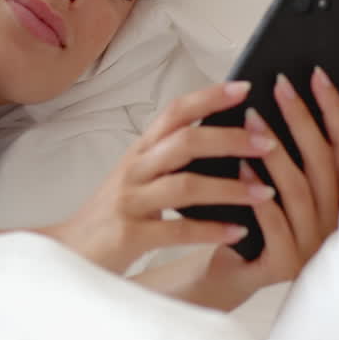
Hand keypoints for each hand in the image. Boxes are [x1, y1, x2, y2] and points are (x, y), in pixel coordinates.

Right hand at [43, 80, 279, 275]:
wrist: (70, 251)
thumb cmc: (113, 215)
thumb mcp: (139, 179)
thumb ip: (173, 160)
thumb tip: (228, 141)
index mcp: (140, 152)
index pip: (174, 113)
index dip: (209, 97)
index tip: (245, 87)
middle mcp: (134, 170)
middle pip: (184, 142)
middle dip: (230, 139)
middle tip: (268, 142)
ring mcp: (130, 202)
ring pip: (184, 185)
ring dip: (230, 187)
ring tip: (266, 192)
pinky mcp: (129, 235)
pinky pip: (176, 230)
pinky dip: (211, 230)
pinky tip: (240, 232)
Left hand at [199, 67, 338, 300]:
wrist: (230, 267)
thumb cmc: (253, 214)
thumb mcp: (279, 180)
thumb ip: (294, 150)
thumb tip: (297, 93)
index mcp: (338, 196)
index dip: (333, 109)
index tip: (315, 74)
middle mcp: (334, 219)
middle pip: (322, 161)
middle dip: (301, 119)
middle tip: (279, 86)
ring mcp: (312, 244)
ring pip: (298, 190)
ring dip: (275, 151)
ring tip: (251, 119)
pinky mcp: (285, 264)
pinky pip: (274, 224)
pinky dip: (257, 193)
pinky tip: (240, 168)